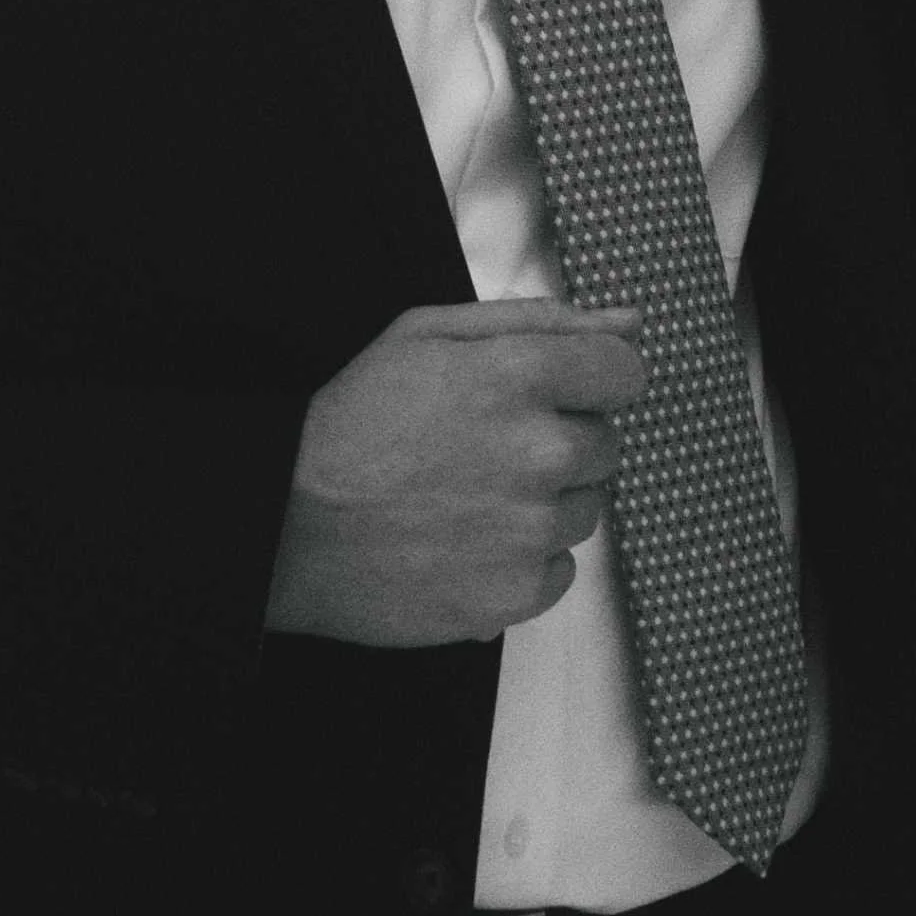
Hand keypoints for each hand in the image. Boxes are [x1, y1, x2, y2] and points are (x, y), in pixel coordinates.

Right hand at [264, 297, 644, 647]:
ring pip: (585, 510)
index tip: (559, 393)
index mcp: (522, 375)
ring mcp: (529, 530)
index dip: (594, 381)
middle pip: (607, 444)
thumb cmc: (354, 419)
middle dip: (563, 440)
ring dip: (545, 503)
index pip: (625, 372)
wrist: (285, 524)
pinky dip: (524, 561)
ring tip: (469, 496)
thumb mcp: (432, 333)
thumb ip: (542, 320)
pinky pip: (561, 572)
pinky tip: (468, 541)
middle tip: (489, 448)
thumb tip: (629, 323)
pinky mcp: (514, 595)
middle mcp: (539, 452)